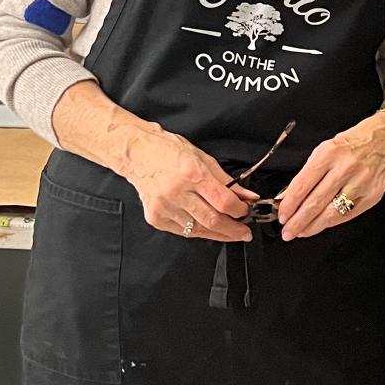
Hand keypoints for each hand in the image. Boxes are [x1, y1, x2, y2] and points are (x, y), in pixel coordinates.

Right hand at [116, 126, 251, 242]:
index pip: (223, 201)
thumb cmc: (168, 151)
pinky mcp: (156, 218)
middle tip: (243, 232)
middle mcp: (177, 192)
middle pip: (212, 220)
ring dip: (217, 233)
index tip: (245, 211)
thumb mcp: (203, 158)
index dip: (239, 210)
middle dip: (233, 230)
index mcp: (192, 174)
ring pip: (198, 230)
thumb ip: (226, 181)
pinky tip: (206, 228)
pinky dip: (197, 231)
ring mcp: (164, 207)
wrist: (137, 153)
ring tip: (229, 232)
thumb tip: (247, 196)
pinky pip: (182, 231)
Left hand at [275, 109, 384, 240]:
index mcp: (329, 154)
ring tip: (301, 232)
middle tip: (287, 231)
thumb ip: (308, 173)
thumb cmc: (350, 146)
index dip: (290, 204)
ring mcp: (360, 183)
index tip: (282, 215)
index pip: (303, 185)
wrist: (383, 141)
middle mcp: (345, 168)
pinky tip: (320, 225)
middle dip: (298, 221)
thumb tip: (291, 198)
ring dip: (312, 226)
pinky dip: (331, 223)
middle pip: (316, 202)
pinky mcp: (371, 195)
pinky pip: (347, 215)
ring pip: (331, 212)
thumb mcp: (324, 150)